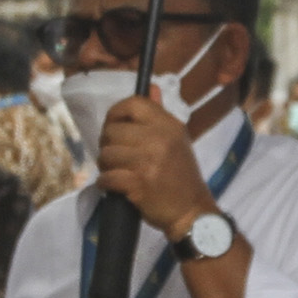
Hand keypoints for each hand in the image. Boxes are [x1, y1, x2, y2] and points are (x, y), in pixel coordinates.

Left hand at [95, 88, 213, 236]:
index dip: (115, 113)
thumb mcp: (177, 139)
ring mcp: (148, 161)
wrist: (192, 211)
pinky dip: (105, 183)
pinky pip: (107, 177)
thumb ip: (159, 114)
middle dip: (107, 145)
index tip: (114, 126)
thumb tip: (150, 86)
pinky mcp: (138, 183)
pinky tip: (113, 185)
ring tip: (115, 171)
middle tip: (114, 156)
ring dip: (105, 166)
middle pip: (112, 131)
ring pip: (106, 154)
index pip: (132, 104)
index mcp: (168, 125)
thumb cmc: (182, 175)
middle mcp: (158, 138)